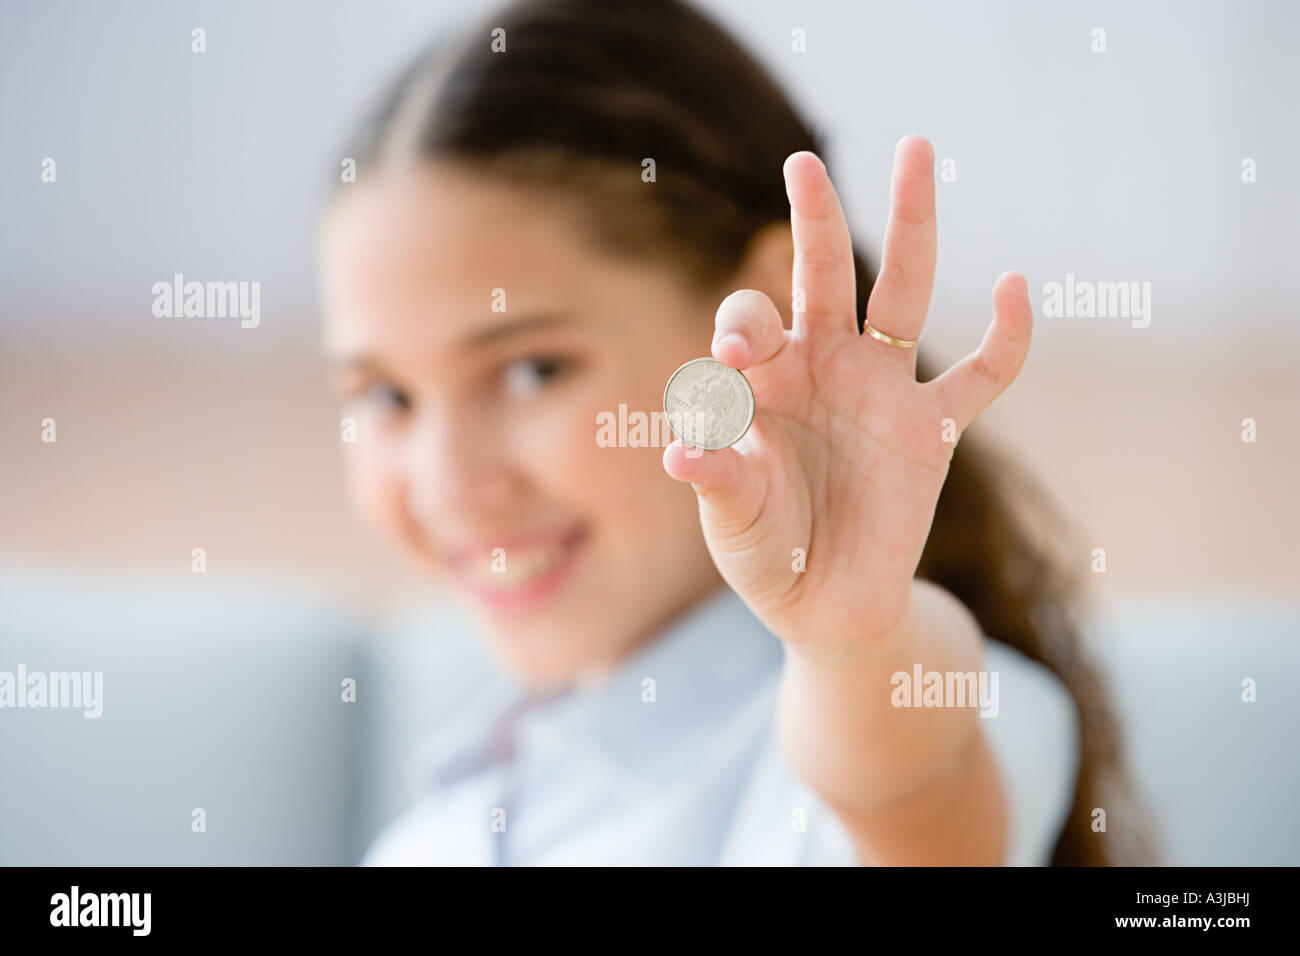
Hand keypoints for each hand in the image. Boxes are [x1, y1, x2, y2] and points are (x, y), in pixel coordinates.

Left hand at [663, 136, 1032, 654]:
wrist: (827, 606)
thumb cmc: (768, 554)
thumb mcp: (735, 523)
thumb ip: (720, 484)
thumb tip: (683, 454)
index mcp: (765, 383)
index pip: (752, 324)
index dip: (744, 324)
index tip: (738, 356)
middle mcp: (823, 369)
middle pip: (824, 278)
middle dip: (816, 222)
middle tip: (803, 164)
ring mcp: (882, 392)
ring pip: (904, 296)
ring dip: (913, 228)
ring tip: (916, 151)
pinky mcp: (932, 431)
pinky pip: (983, 376)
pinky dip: (1007, 338)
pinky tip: (1015, 288)